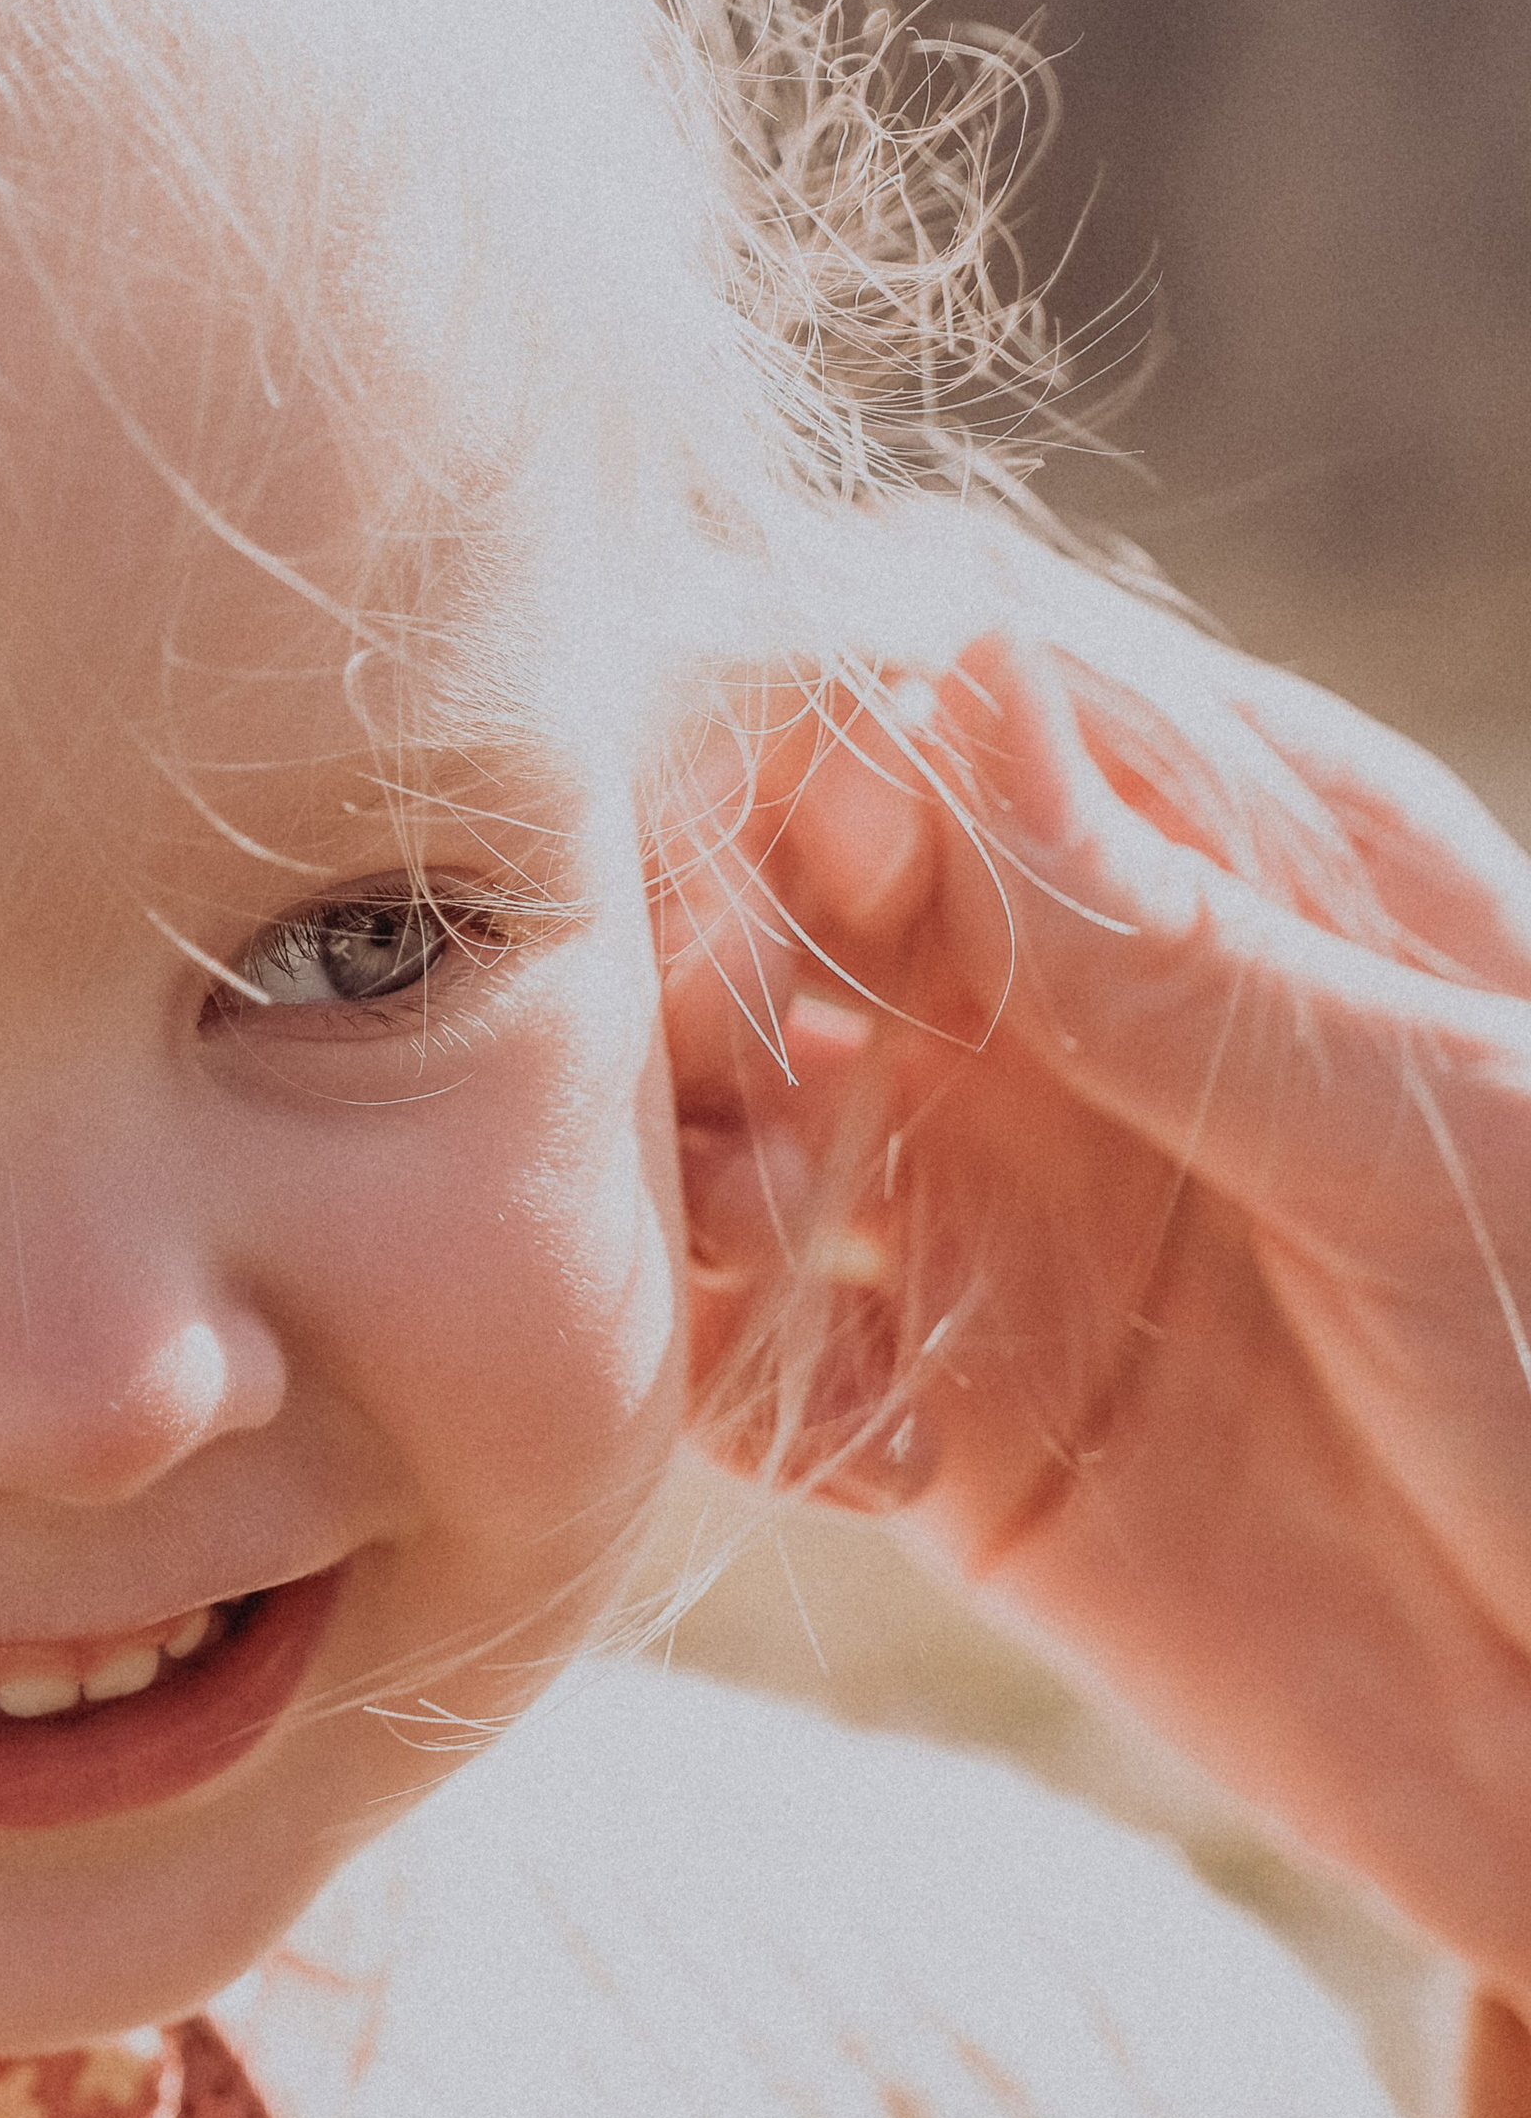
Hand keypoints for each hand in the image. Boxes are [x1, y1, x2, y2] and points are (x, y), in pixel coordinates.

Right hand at [662, 621, 1530, 1996]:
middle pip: (784, 904)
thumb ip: (1177, 952)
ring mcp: (995, 1219)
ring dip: (685, 1164)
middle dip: (697, 962)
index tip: (751, 855)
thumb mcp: (1432, 1139)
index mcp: (1229, 875)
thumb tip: (963, 669)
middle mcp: (1075, 1023)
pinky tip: (863, 1447)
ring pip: (728, 1125)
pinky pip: (753, 1366)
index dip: (802, 754)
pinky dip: (733, 1382)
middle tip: (709, 1067)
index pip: (944, 718)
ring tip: (751, 1235)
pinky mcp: (941, 1432)